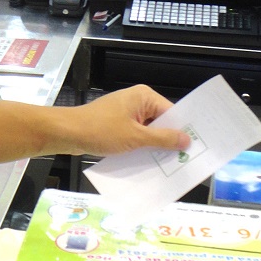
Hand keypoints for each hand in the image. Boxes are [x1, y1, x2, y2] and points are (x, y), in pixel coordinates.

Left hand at [54, 85, 186, 155]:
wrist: (68, 134)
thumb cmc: (100, 130)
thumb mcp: (136, 137)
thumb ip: (162, 139)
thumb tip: (185, 140)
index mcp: (144, 97)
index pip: (171, 113)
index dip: (181, 131)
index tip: (193, 147)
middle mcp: (136, 102)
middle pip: (160, 123)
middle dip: (168, 141)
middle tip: (183, 159)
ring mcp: (126, 113)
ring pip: (148, 132)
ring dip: (153, 147)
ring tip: (166, 164)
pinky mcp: (117, 125)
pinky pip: (135, 136)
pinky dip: (140, 148)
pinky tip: (146, 163)